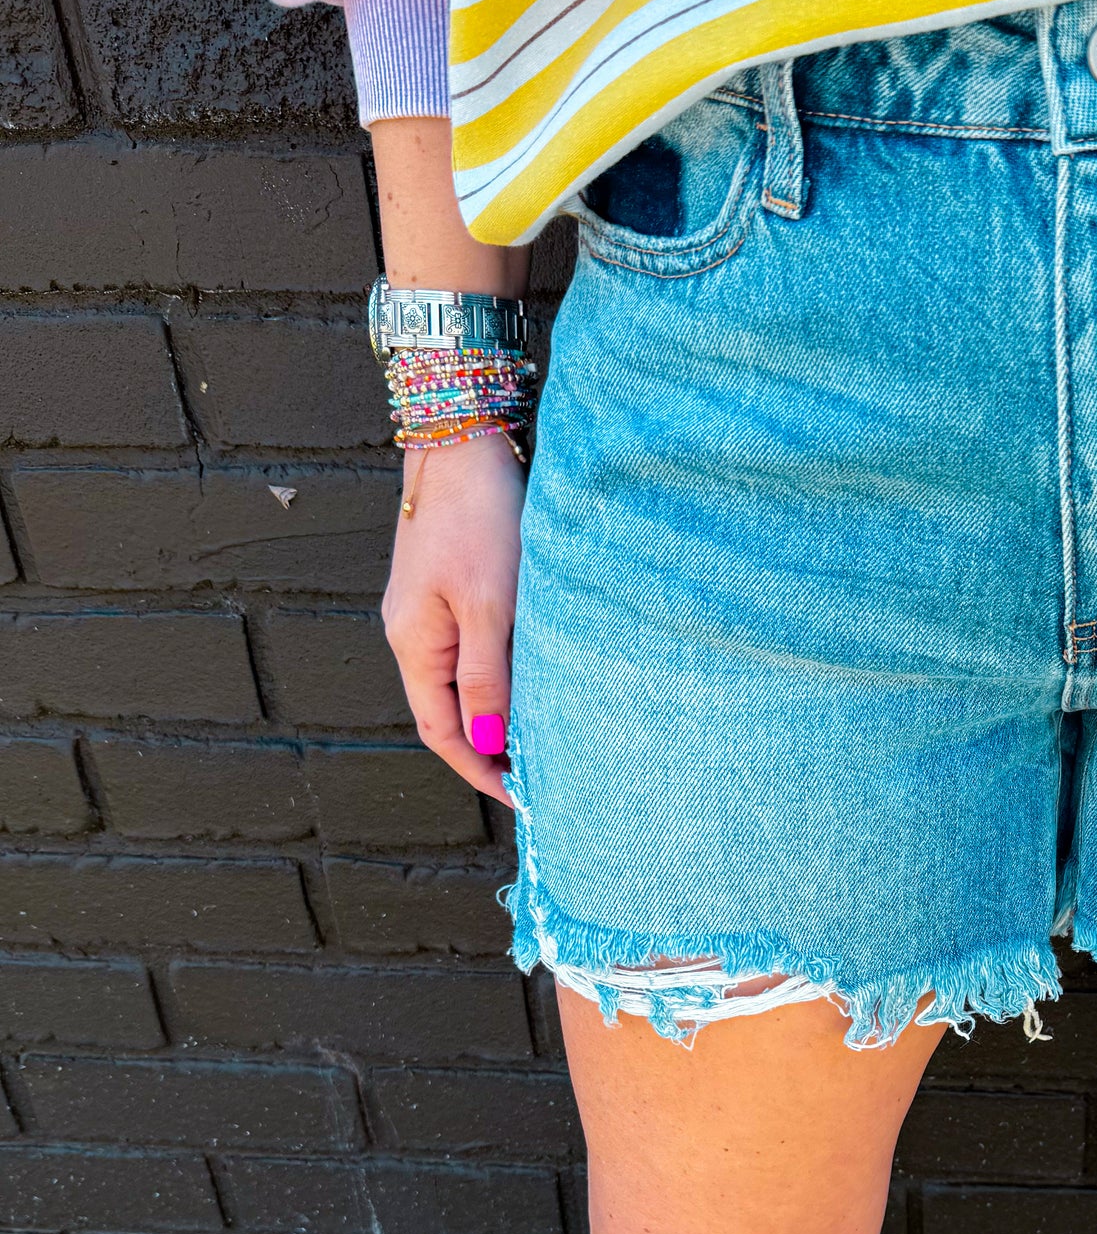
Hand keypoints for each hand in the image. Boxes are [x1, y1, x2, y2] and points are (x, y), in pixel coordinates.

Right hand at [380, 428, 525, 808]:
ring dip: (500, 712)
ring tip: (546, 737)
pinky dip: (503, 675)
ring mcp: (430, 609)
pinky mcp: (451, 586)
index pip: (441, 732)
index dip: (479, 770)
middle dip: (491, 749)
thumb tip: (490, 745)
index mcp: (413, 644)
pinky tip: (537, 680)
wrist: (463, 436)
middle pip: (450, 712)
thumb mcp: (489, 605)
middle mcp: (413, 633)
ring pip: (464, 680)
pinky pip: (474, 648)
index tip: (521, 797)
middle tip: (542, 775)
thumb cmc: (479, 517)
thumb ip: (487, 678)